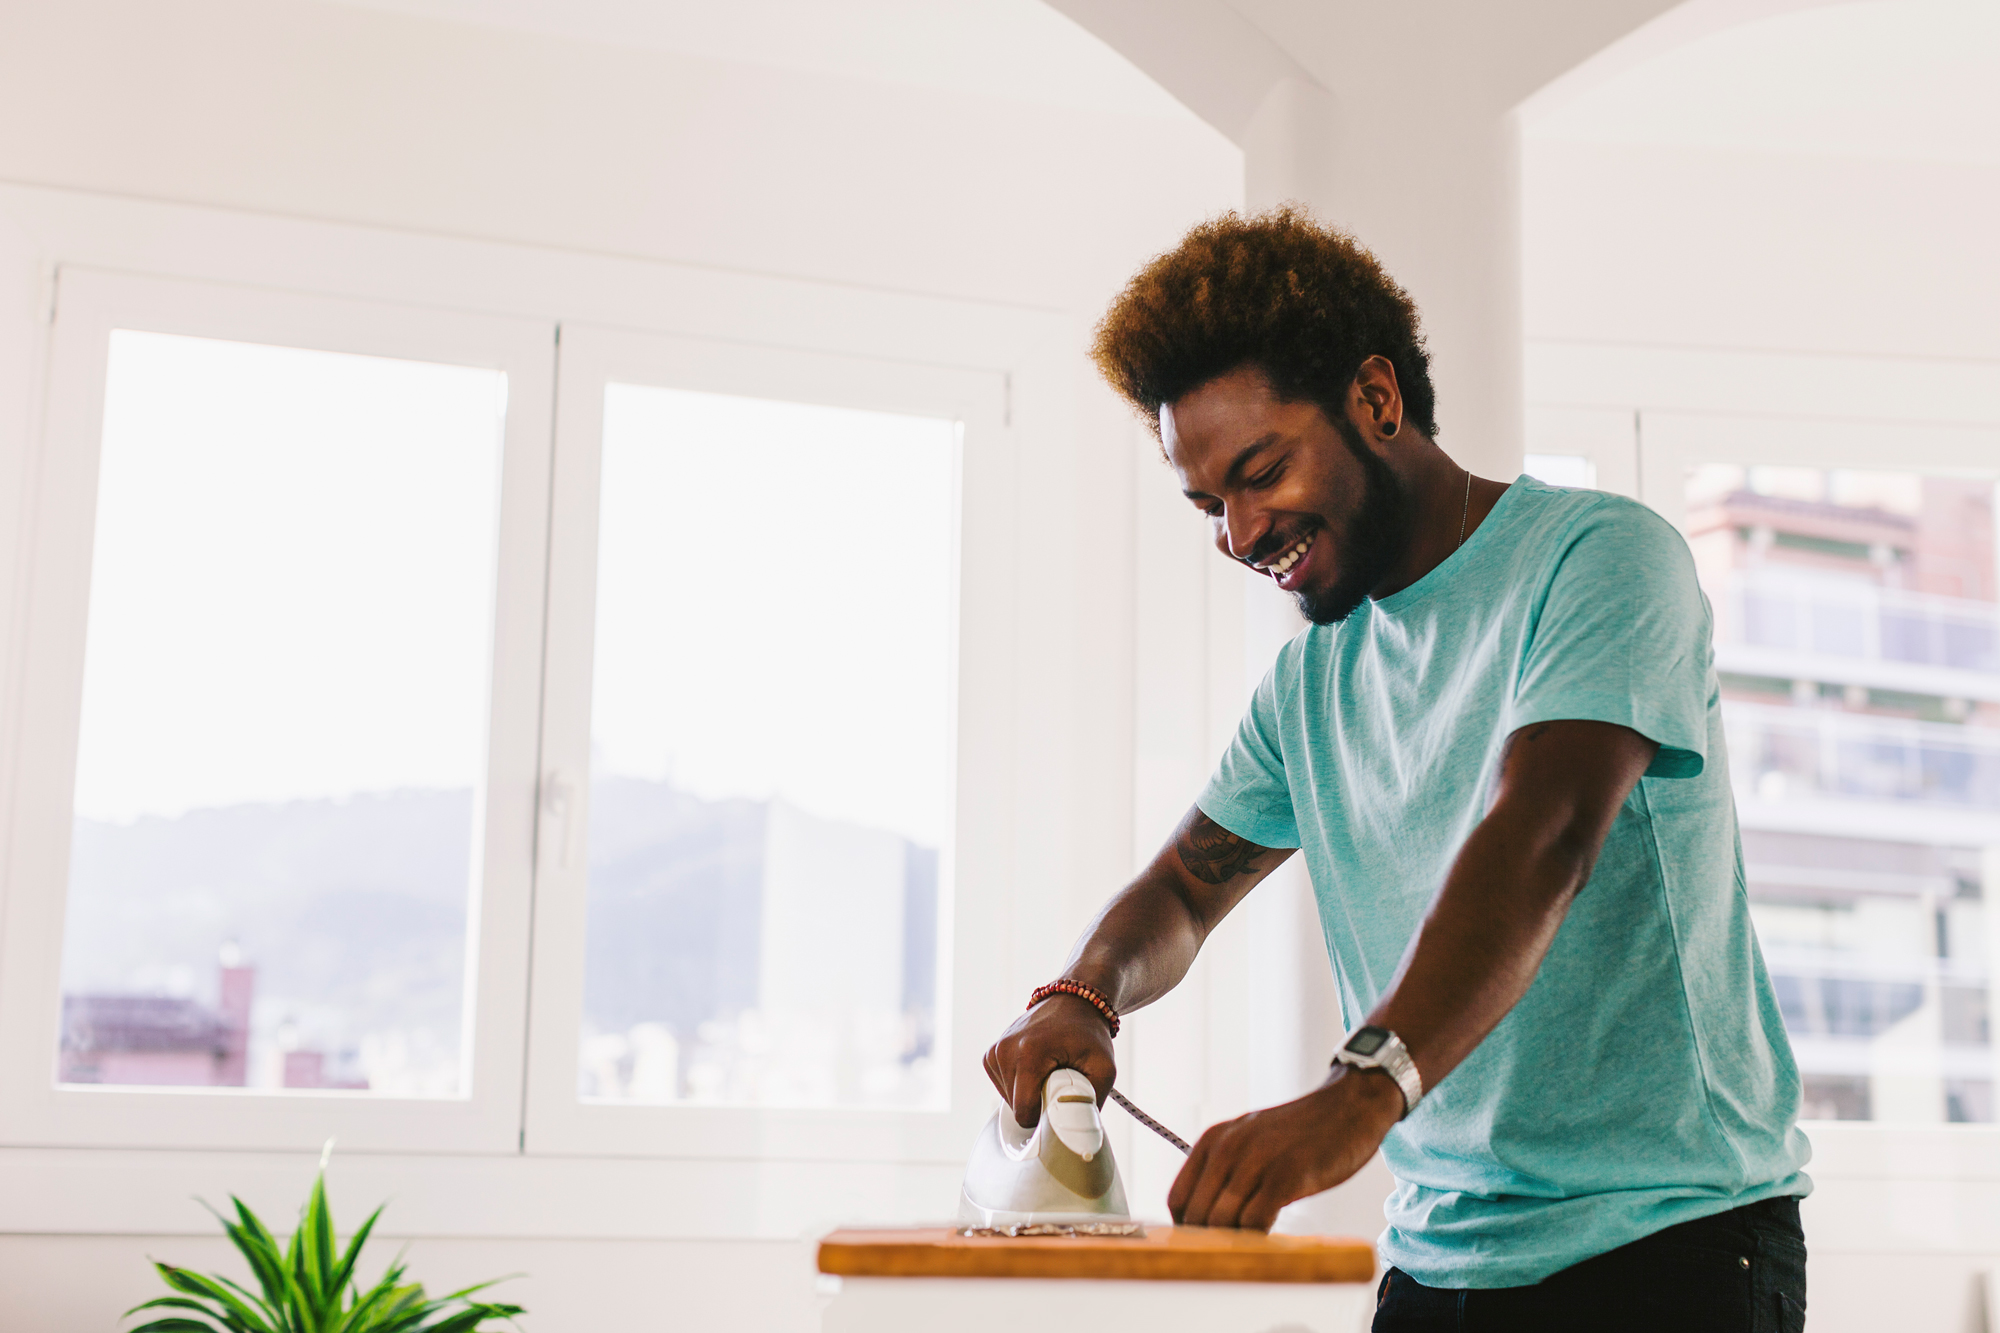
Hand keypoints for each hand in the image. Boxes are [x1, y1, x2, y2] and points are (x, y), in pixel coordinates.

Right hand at [982, 993, 1115, 1126]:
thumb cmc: (1089, 1035)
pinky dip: (1019, 1087)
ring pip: (1008, 1100)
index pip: (1024, 1110)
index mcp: (1029, 1053)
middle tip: (1059, 1084)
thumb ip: (1092, 1103)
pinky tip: (1035, 1071)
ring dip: (1029, 1096)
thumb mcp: (1104, 1068)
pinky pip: (1002, 1087)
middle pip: (1016, 1107)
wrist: (1073, 1000)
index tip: (1061, 1107)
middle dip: (1038, 1105)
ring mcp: (995, 1051)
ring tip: (1048, 1074)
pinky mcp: (991, 1054)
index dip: (1044, 1119)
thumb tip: (1080, 1137)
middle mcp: (1006, 1050)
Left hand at [1168, 1067, 1402, 1230]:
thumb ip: (1226, 1171)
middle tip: (1229, 1254)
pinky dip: (1258, 1239)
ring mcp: (1256, 1160)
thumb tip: (1207, 1218)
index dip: (1186, 1229)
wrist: (1347, 1107)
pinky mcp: (1287, 1175)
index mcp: (1213, 1139)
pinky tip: (1271, 1237)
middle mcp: (1228, 1148)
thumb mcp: (1249, 1141)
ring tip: (1251, 1249)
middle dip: (1209, 1241)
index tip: (1202, 1245)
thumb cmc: (1299, 1133)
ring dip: (1233, 1243)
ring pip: (1222, 1221)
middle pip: (1197, 1215)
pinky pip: (1255, 1222)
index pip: (1177, 1198)